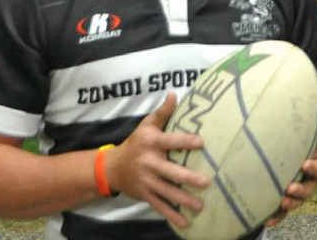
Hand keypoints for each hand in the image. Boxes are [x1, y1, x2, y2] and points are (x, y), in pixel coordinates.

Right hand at [104, 93, 209, 228]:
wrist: (110, 168)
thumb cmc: (136, 142)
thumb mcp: (146, 125)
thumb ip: (163, 112)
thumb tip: (175, 93)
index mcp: (151, 143)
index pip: (171, 141)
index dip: (185, 141)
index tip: (202, 143)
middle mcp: (149, 163)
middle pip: (170, 171)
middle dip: (187, 178)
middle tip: (206, 182)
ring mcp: (146, 181)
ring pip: (167, 192)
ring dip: (184, 200)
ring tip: (200, 205)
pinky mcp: (145, 195)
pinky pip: (160, 206)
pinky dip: (172, 215)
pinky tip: (185, 222)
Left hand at [265, 123, 316, 225]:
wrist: (302, 151)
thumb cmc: (306, 141)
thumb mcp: (314, 136)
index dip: (314, 167)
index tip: (305, 165)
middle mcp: (310, 180)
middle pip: (309, 188)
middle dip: (301, 190)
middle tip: (291, 188)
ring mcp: (299, 190)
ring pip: (298, 201)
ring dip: (291, 203)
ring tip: (282, 202)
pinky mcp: (287, 197)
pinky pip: (283, 210)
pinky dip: (277, 215)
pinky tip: (268, 220)